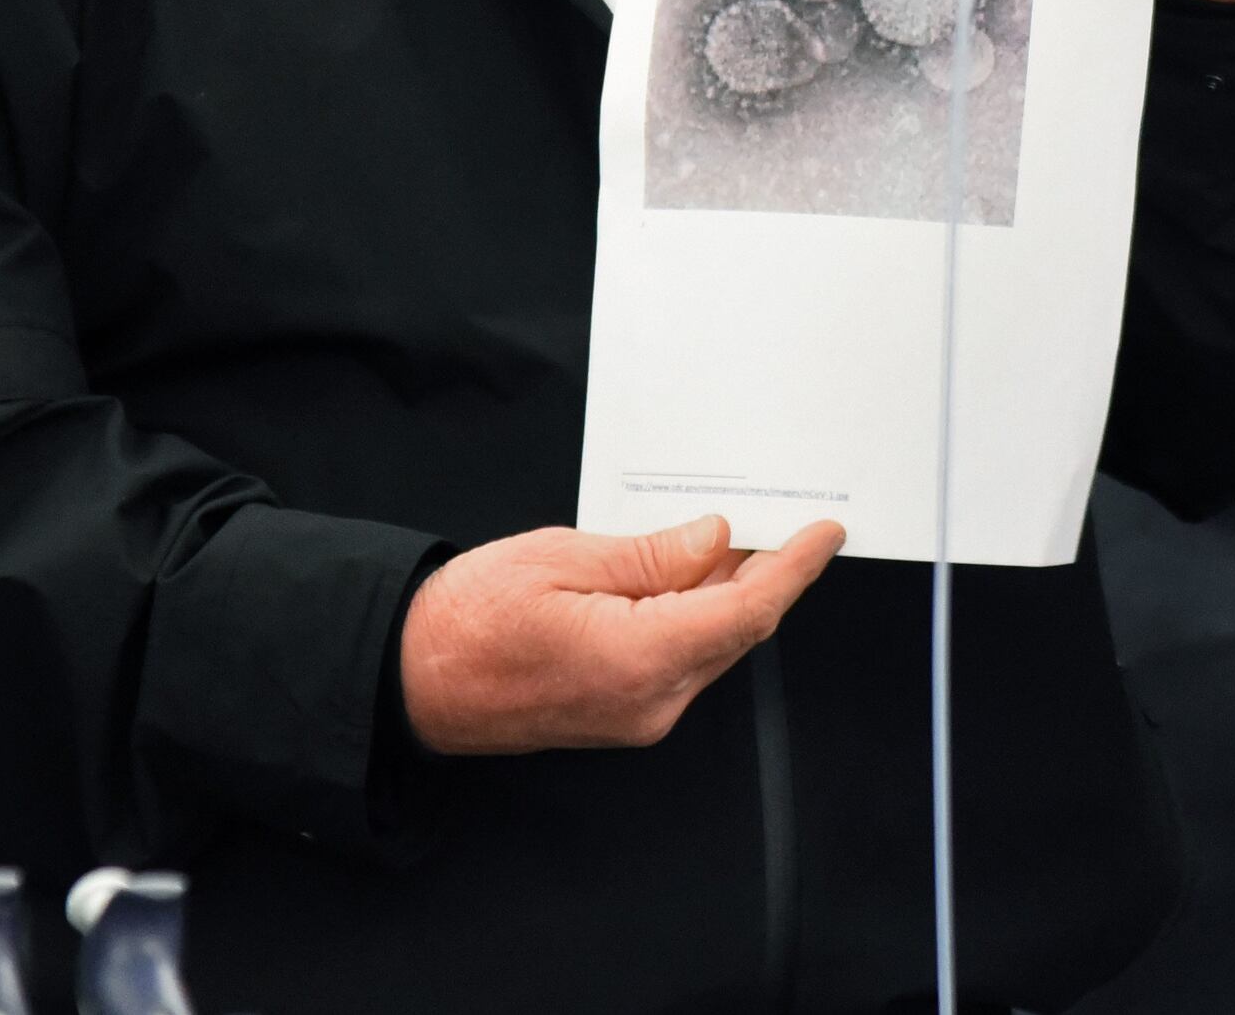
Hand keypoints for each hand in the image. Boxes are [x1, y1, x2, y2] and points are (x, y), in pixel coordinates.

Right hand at [398, 517, 841, 755]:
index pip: (747, 611)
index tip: (825, 532)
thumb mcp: (561, 559)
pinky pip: (681, 659)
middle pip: (737, 631)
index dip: (795, 568)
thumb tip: (715, 541)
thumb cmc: (466, 619)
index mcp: (638, 660)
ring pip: (711, 646)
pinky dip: (697, 616)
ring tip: (743, 537)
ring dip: (732, 595)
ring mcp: (636, 715)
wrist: (408, 680)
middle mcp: (650, 701)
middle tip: (789, 520)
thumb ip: (649, 557)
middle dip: (770, 575)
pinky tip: (693, 577)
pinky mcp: (621, 714)